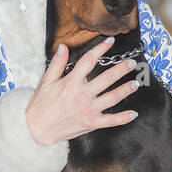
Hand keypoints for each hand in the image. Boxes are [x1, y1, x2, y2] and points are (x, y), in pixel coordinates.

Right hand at [24, 37, 139, 144]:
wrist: (36, 130)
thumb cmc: (40, 106)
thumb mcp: (46, 82)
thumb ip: (57, 64)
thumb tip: (63, 47)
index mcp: (71, 82)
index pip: (89, 60)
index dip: (100, 49)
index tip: (110, 41)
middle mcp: (82, 94)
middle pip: (107, 78)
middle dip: (121, 69)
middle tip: (132, 63)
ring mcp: (88, 110)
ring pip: (112, 97)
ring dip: (125, 89)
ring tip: (135, 83)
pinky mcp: (91, 123)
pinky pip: (110, 121)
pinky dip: (123, 118)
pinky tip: (133, 114)